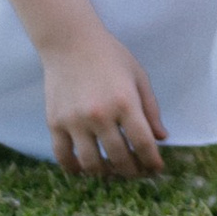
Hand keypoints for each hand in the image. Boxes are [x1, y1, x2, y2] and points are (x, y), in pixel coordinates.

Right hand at [42, 31, 167, 179]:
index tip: (156, 169)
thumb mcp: (139, 77)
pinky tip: (83, 169)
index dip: (152, 161)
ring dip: (105, 173)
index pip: (143, 143)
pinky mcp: (55, 123)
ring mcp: (74, 121)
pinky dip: (74, 169)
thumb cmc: (110, 57)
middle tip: (137, 173)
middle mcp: (100, 115)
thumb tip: (161, 138)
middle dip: (132, 170)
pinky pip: (63, 156)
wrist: (71, 42)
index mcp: (125, 102)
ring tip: (112, 172)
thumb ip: (151, 109)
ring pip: (91, 163)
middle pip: (119, 157)